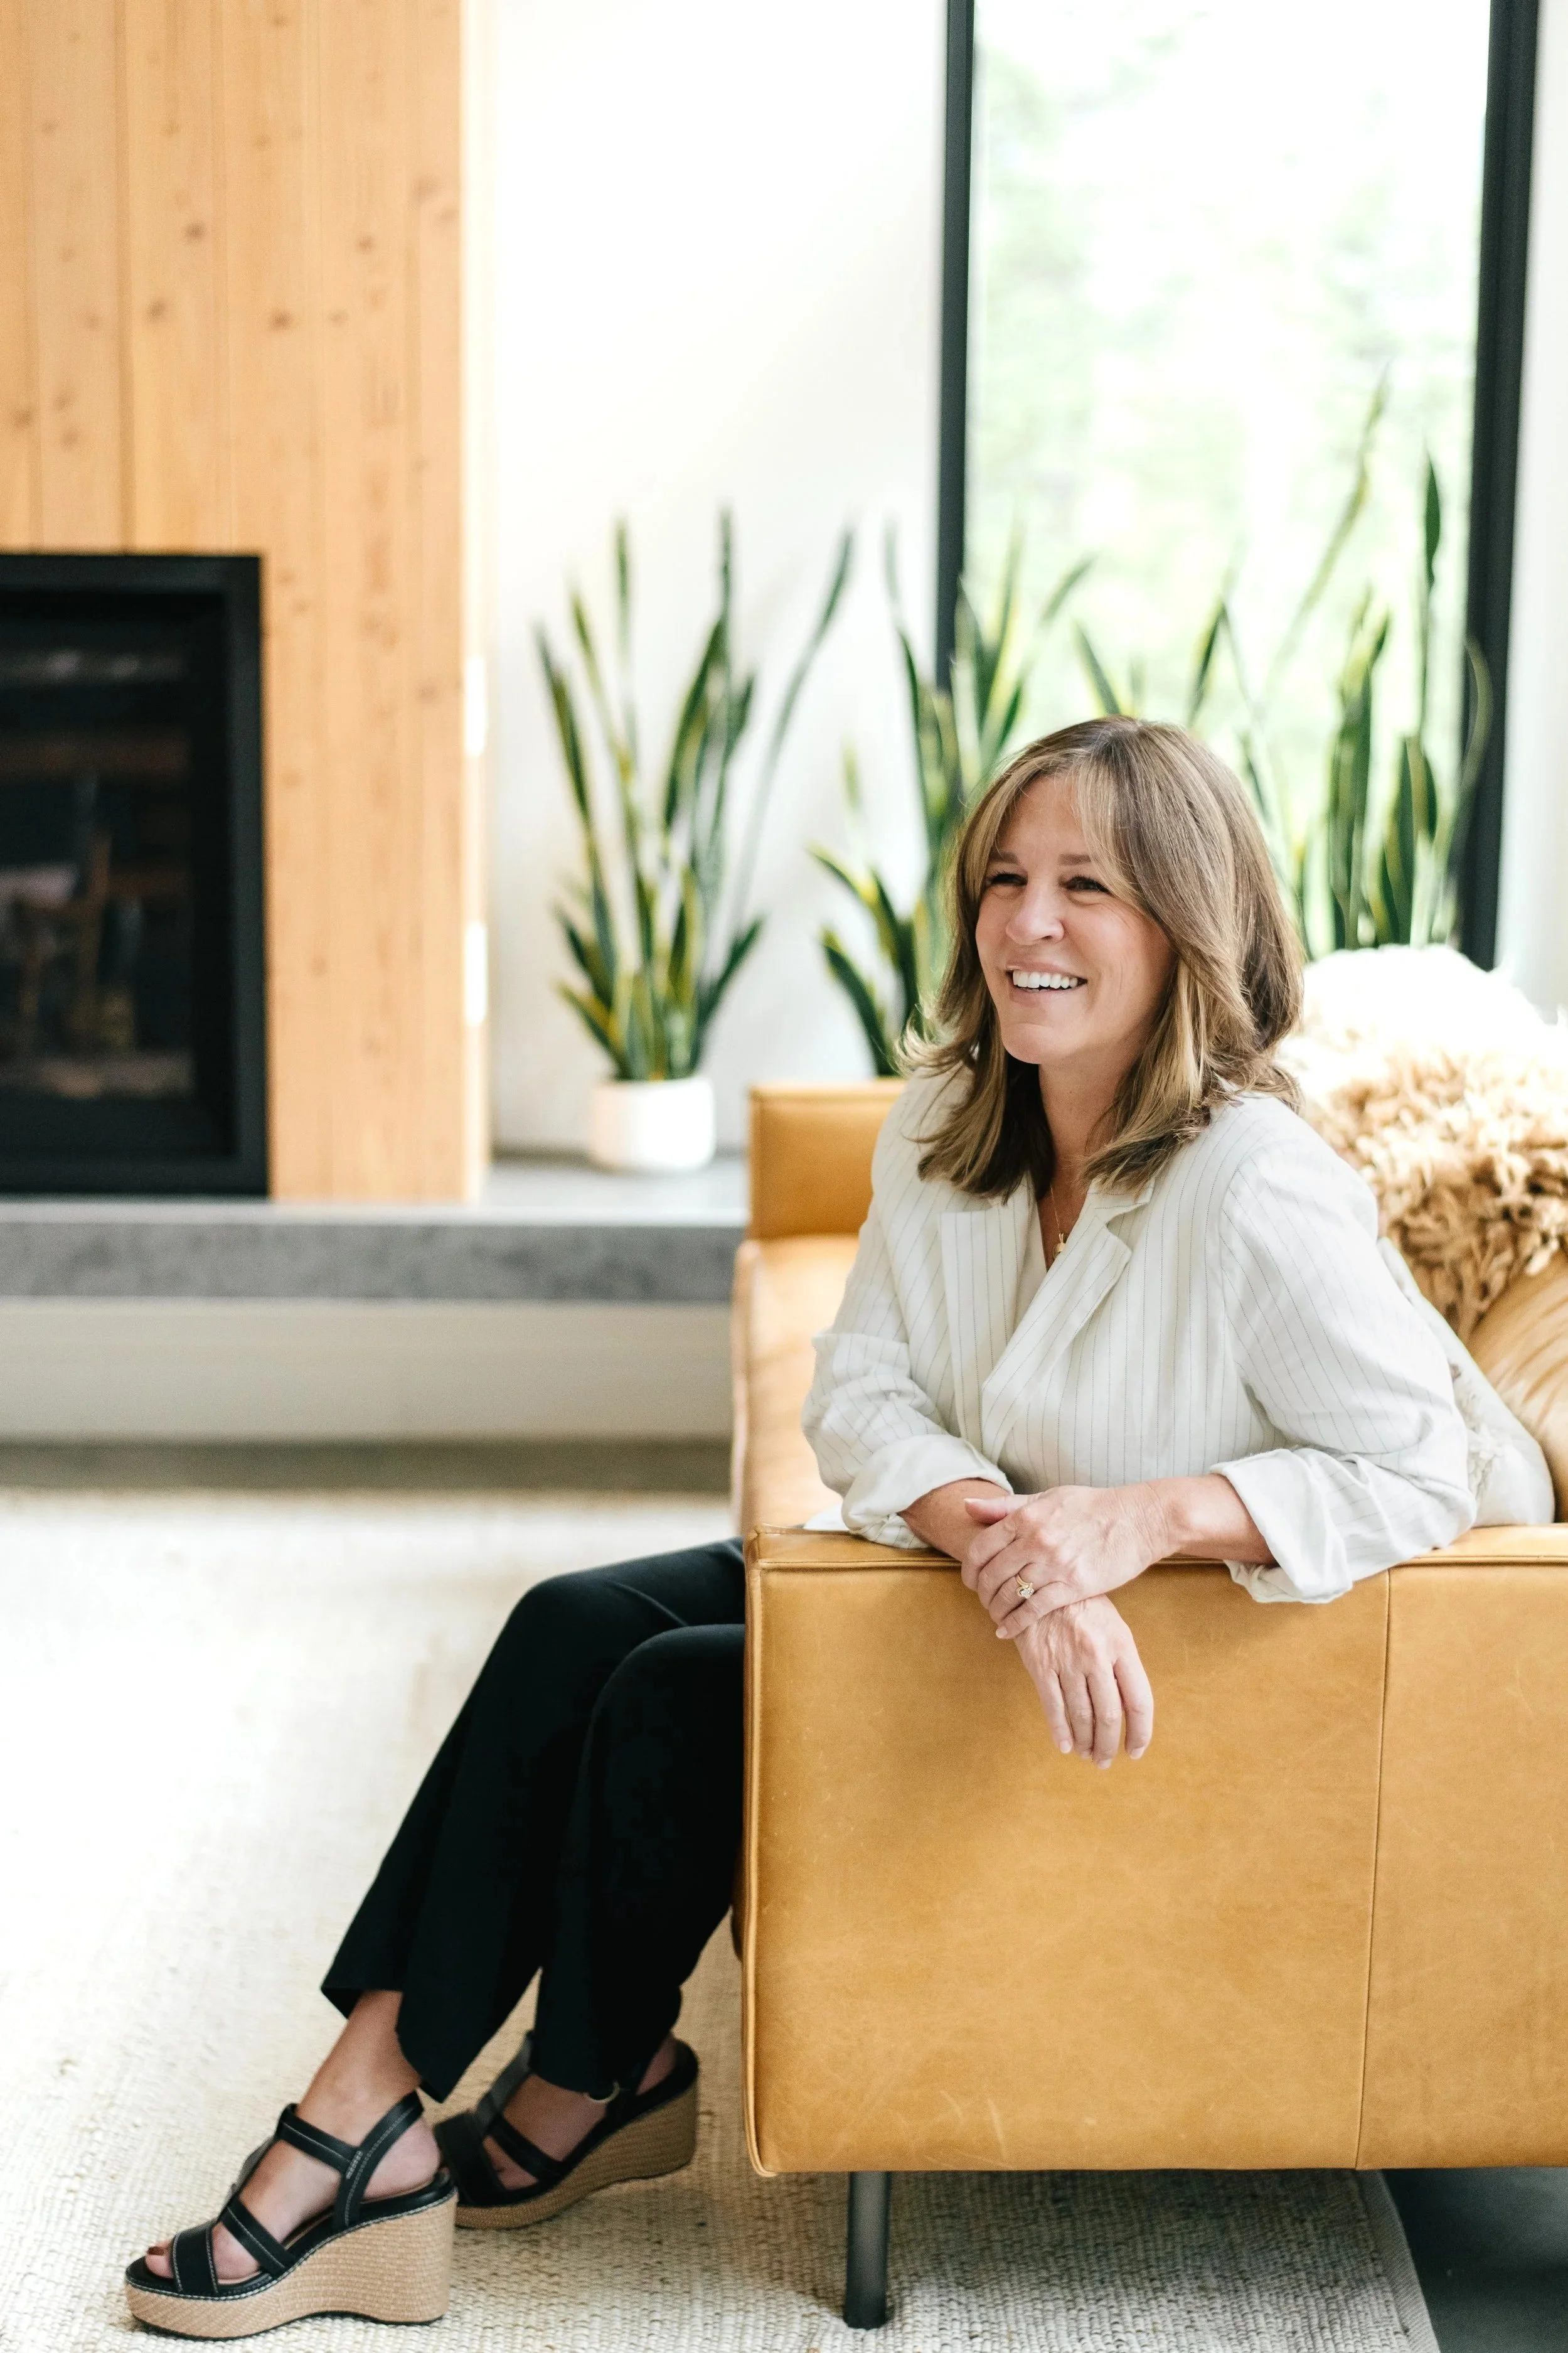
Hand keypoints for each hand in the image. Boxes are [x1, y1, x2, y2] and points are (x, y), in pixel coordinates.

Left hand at [962, 1484, 1167, 1637]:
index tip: (970, 1579)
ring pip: (1010, 1594)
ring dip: (996, 1610)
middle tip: (982, 1601)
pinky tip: (1007, 1630)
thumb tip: (967, 1506)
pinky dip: (1015, 1623)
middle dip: (981, 1592)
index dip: (969, 1568)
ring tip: (996, 1615)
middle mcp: (1035, 1540)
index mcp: (1026, 1517)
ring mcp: (1054, 1564)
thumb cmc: (1092, 1507)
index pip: (980, 1547)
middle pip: (991, 1574)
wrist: (1136, 1520)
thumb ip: (1006, 1506)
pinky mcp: (1074, 1585)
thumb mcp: (1047, 1498)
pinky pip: (1035, 1610)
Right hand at [1015, 1597, 1152, 1765]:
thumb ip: (1122, 1664)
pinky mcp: (1040, 1664)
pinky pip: (1053, 1706)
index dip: (1140, 1732)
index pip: (1139, 1701)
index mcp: (1122, 1645)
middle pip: (1109, 1714)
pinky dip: (1060, 1731)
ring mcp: (1067, 1661)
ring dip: (1086, 1742)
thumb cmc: (1083, 1606)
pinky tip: (1065, 1745)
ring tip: (1087, 1754)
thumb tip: (1130, 1707)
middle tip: (1106, 1760)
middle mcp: (1097, 1655)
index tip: (1135, 1750)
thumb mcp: (1112, 1626)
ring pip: (1081, 1715)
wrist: (1040, 1582)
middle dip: (1109, 1744)